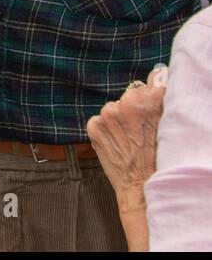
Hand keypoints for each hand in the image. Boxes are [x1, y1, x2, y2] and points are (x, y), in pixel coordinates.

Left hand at [86, 67, 166, 211]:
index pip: (152, 81)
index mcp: (149, 100)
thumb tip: (157, 73)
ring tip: (131, 138)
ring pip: (115, 108)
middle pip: (131, 95)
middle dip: (136, 107)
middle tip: (143, 129)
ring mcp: (107, 115)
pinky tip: (118, 141)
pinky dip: (107, 128)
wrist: (140, 185)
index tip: (154, 103)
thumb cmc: (158, 157)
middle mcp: (125, 103)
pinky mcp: (93, 126)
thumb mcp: (166, 125)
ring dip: (120, 118)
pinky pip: (101, 119)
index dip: (153, 93)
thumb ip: (160, 98)